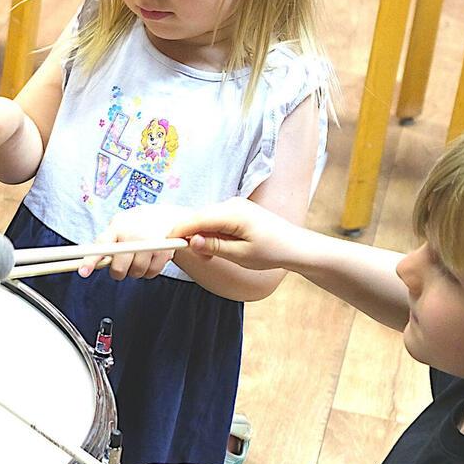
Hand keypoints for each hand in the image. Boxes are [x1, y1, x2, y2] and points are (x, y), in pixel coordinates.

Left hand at [78, 203, 188, 279]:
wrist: (162, 216)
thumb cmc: (132, 226)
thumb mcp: (116, 227)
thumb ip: (104, 244)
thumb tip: (86, 265)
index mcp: (117, 227)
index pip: (101, 246)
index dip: (91, 261)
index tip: (83, 272)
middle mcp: (133, 235)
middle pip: (119, 267)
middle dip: (117, 272)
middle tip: (120, 267)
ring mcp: (150, 244)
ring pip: (136, 272)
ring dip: (134, 271)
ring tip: (137, 258)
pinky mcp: (164, 251)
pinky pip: (151, 273)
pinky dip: (148, 272)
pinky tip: (148, 260)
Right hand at [174, 197, 306, 271]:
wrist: (297, 246)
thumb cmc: (272, 251)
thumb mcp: (240, 255)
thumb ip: (214, 247)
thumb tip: (192, 242)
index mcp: (233, 213)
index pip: (196, 218)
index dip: (179, 230)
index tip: (167, 243)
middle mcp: (232, 204)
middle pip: (199, 217)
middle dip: (192, 237)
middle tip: (202, 259)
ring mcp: (235, 205)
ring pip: (206, 219)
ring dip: (203, 236)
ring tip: (213, 256)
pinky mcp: (237, 210)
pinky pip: (216, 219)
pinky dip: (212, 233)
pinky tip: (220, 246)